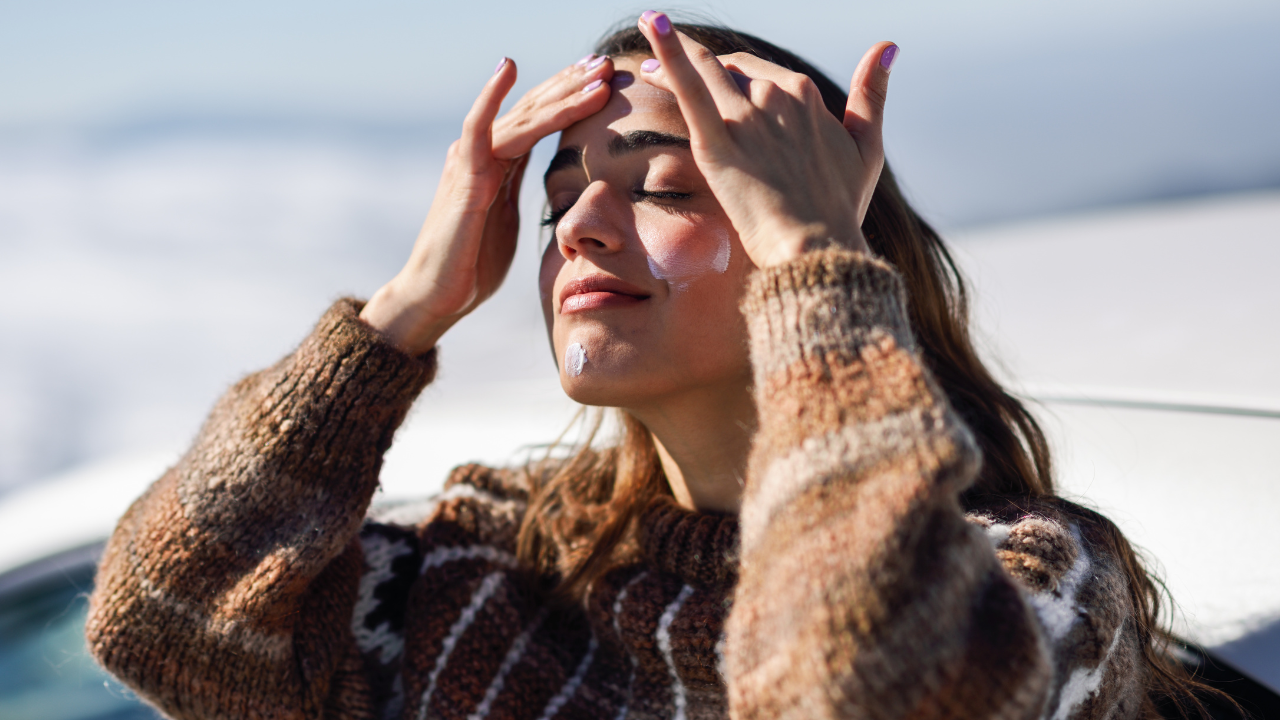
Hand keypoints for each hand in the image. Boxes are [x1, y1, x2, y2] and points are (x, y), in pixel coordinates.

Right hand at [360, 55, 614, 354]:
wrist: (437, 295)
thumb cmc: (472, 264)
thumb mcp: (508, 220)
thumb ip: (521, 193)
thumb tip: (551, 188)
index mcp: (499, 162)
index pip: (540, 119)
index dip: (572, 97)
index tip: (605, 79)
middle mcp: (483, 152)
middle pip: (534, 108)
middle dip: (572, 84)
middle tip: (607, 63)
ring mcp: (471, 161)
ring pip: (522, 117)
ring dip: (560, 94)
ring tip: (594, 73)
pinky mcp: (464, 177)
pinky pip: (478, 129)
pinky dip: (491, 96)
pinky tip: (508, 68)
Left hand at [636, 12, 895, 266]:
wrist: (816, 248)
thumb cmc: (841, 208)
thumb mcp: (867, 147)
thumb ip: (872, 94)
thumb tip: (888, 46)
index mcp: (806, 95)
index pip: (760, 73)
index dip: (734, 72)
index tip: (714, 75)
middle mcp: (776, 96)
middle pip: (729, 71)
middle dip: (699, 63)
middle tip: (660, 63)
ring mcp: (745, 117)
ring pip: (704, 70)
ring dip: (673, 50)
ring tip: (649, 33)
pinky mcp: (717, 142)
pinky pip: (689, 87)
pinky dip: (669, 52)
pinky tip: (652, 24)